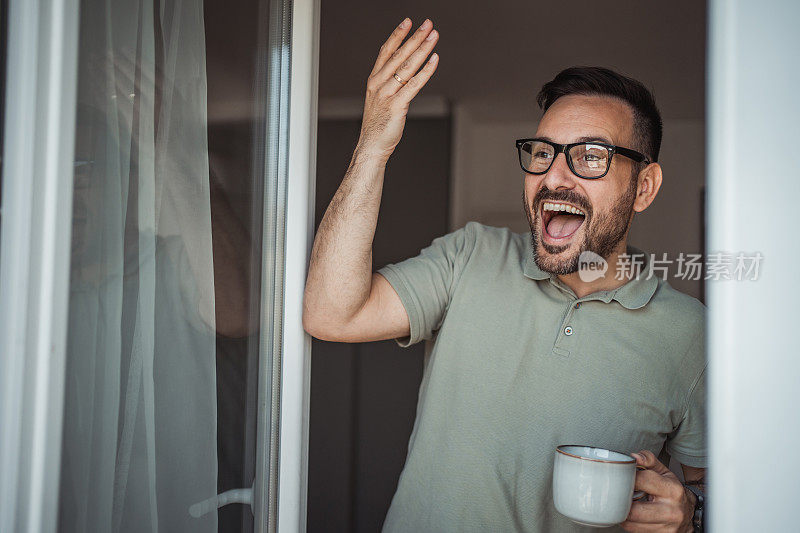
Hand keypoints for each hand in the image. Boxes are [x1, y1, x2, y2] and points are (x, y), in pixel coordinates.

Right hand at [356, 17, 439, 162]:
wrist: (371, 146)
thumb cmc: (378, 125)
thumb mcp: (380, 99)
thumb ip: (391, 84)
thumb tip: (407, 72)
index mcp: (374, 80)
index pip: (386, 52)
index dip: (397, 35)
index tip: (408, 22)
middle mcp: (379, 84)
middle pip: (399, 55)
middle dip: (415, 37)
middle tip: (428, 24)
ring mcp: (387, 94)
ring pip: (407, 66)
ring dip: (422, 49)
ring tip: (433, 36)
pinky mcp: (397, 106)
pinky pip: (414, 84)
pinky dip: (426, 71)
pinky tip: (434, 60)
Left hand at [620, 450, 694, 532]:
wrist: (690, 513)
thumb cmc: (673, 490)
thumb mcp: (664, 472)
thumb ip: (648, 460)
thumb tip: (634, 457)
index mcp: (672, 490)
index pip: (642, 481)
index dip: (627, 477)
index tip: (622, 476)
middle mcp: (671, 511)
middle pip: (634, 510)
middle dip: (621, 501)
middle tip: (617, 493)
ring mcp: (666, 527)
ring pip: (631, 523)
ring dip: (622, 513)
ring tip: (622, 504)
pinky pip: (634, 531)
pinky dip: (628, 522)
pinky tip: (629, 514)